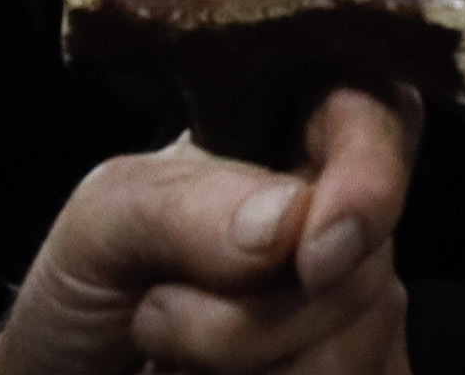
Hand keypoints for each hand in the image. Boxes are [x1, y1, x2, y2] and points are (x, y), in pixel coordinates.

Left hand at [0, 82, 416, 374]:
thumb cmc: (86, 293)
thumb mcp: (102, 222)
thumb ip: (184, 203)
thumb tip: (288, 220)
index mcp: (286, 144)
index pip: (379, 116)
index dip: (369, 178)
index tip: (313, 256)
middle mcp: (338, 223)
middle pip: (365, 263)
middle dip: (252, 319)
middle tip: (159, 317)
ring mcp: (354, 316)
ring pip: (361, 349)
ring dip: (247, 372)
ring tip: (178, 364)